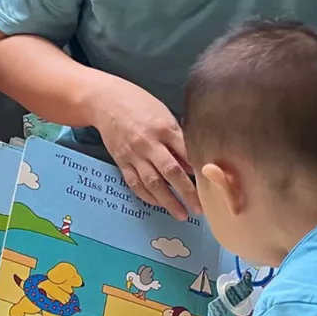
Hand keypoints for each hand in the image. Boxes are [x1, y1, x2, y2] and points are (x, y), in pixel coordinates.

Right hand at [88, 75, 201, 219]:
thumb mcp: (164, 114)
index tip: (211, 185)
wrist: (106, 101)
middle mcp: (148, 143)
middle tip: (199, 208)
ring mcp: (133, 154)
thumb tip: (192, 162)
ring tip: (181, 214)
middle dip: (187, 193)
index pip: (186, 153)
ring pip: (152, 183)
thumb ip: (178, 138)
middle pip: (171, 172)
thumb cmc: (139, 104)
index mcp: (164, 128)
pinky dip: (148, 196)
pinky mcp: (121, 162)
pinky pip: (135, 184)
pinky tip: (159, 203)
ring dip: (168, 201)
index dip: (199, 171)